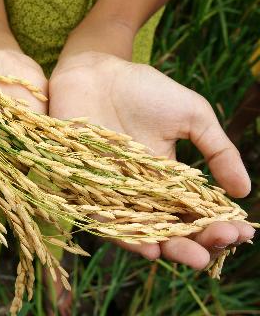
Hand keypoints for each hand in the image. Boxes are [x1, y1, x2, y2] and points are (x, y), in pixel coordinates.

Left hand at [49, 51, 254, 268]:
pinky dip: (123, 235)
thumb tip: (243, 191)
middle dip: (194, 243)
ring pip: (139, 230)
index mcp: (168, 179)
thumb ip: (217, 150)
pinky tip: (147, 248)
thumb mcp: (191, 115)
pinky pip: (103, 219)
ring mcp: (113, 192)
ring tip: (189, 256)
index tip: (240, 231)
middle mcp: (140, 192)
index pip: (194, 212)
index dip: (216, 225)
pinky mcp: (84, 188)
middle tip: (215, 248)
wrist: (95, 72)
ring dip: (166, 246)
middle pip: (169, 229)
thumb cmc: (143, 90)